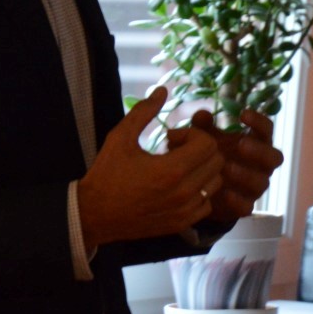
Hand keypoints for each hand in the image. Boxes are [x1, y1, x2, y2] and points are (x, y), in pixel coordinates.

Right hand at [77, 87, 225, 248]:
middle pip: (217, 161)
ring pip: (215, 182)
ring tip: (177, 167)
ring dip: (201, 169)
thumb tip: (162, 90)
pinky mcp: (182, 223)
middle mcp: (185, 192)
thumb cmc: (107, 173)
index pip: (208, 144)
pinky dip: (199, 191)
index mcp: (172, 169)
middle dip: (199, 149)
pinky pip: (207, 203)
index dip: (192, 134)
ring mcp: (185, 210)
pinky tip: (178, 186)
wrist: (95, 214)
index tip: (170, 137)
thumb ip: (143, 112)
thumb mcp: (120, 137)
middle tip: (174, 149)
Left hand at [181, 108, 284, 226]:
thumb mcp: (205, 138)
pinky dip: (237, 200)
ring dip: (246, 174)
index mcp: (257, 143)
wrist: (203, 189)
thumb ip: (203, 126)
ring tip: (227, 167)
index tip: (243, 114)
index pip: (267, 129)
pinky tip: (225, 193)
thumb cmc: (212, 154)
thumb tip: (203, 114)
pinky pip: (248, 206)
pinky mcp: (245, 206)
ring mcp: (256, 186)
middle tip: (241, 144)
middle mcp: (262, 164)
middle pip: (275, 157)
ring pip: (262, 182)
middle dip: (260, 151)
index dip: (259, 121)